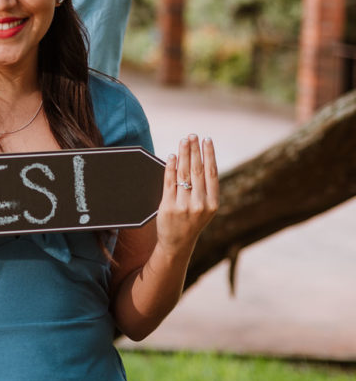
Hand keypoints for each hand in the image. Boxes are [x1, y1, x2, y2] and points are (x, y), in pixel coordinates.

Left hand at [156, 135, 218, 257]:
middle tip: (192, 135)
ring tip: (183, 141)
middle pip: (197, 170)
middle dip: (194, 150)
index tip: (207, 140)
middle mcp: (200, 204)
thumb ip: (204, 188)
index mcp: (213, 203)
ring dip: (183, 154)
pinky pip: (169, 182)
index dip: (209, 155)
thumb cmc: (191, 222)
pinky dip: (171, 167)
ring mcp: (184, 206)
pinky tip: (172, 156)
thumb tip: (198, 159)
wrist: (177, 245)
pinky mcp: (168, 207)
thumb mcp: (205, 208)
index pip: (211, 173)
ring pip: (183, 174)